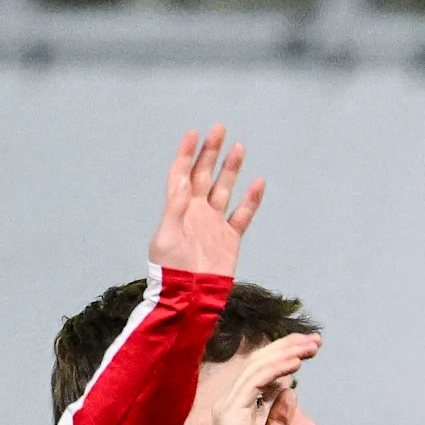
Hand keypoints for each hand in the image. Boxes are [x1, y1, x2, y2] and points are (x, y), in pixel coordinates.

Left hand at [148, 125, 264, 278]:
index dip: (187, 153)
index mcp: (178, 208)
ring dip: (231, 169)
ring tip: (239, 148)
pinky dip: (251, 200)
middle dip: (211, 152)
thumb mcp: (166, 236)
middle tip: (219, 129)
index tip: (194, 133)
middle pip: (205, 174)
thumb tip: (184, 181)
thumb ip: (176, 207)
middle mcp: (197, 211)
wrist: (190, 296)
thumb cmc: (171, 268)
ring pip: (224, 189)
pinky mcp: (230, 238)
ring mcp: (214, 223)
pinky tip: (258, 183)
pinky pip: (243, 215)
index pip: (182, 173)